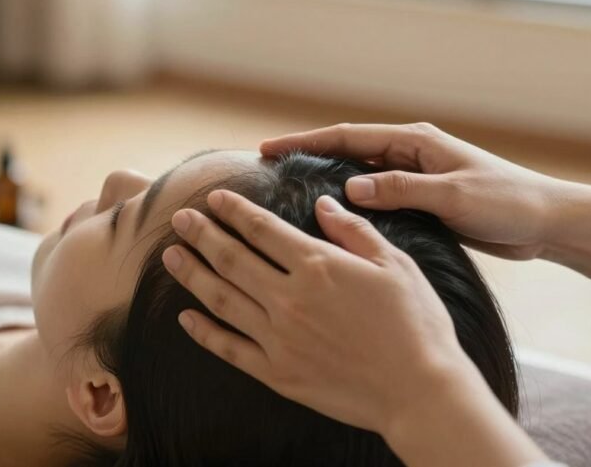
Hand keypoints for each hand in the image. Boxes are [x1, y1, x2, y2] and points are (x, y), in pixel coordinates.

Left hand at [162, 190, 544, 465]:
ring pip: (220, 299)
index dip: (233, 210)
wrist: (419, 392)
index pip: (262, 229)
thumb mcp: (394, 264)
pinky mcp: (277, 373)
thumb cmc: (416, 324)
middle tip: (179, 217)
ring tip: (171, 256)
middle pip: (231, 258)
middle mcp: (289, 298)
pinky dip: (202, 332)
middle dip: (201, 234)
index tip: (212, 197)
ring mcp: (278, 338)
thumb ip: (354, 231)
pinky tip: (185, 317)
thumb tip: (323, 204)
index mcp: (317, 266)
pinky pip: (228, 348)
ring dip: (192, 274)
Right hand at [261, 123, 567, 259]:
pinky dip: (353, 206)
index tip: (268, 148)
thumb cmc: (506, 202)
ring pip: (360, 177)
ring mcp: (416, 177)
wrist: (545, 222)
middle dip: (308, 157)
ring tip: (288, 195)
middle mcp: (411, 154)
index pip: (349, 136)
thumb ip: (402, 190)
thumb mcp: (452, 195)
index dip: (306, 141)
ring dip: (327, 182)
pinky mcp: (424, 202)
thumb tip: (349, 189)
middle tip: (266, 170)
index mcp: (416, 141)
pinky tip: (333, 222)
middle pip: (348, 152)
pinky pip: (378, 200)